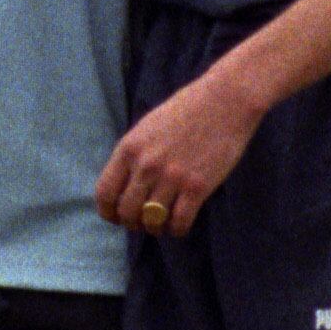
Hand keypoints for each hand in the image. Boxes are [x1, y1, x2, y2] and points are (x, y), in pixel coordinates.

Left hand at [94, 65, 269, 237]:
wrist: (225, 100)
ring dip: (156, 228)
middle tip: (144, 222)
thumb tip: (124, 186)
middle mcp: (146, 165)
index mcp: (129, 149)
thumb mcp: (147, 128)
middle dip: (133, 223)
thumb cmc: (187, 110)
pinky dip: (177, 229)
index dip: (108, 212)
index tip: (116, 217)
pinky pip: (179, 223)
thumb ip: (133, 155)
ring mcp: (171, 177)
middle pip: (126, 212)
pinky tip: (180, 224)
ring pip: (152, 221)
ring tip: (163, 223)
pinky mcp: (197, 187)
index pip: (104, 193)